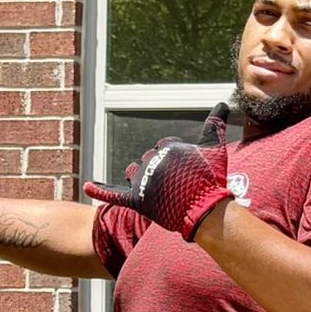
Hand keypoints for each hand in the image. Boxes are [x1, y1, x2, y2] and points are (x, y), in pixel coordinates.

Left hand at [84, 102, 232, 239]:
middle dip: (160, 170)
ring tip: (158, 190)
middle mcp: (151, 160)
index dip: (175, 160)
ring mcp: (142, 180)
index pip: (164, 147)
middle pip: (149, 160)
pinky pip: (113, 194)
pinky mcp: (135, 200)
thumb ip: (215, 125)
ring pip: (134, 173)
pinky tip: (87, 186)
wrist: (205, 210)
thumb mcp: (214, 149)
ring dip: (141, 177)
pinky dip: (99, 190)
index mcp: (167, 147)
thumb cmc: (211, 180)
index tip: (186, 172)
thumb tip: (223, 102)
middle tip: (177, 185)